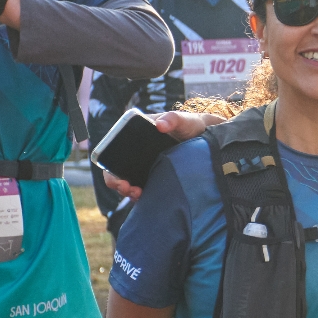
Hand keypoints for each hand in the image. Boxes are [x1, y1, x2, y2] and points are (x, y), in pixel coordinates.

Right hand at [100, 111, 222, 198]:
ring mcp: (144, 167)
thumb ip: (173, 119)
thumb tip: (160, 125)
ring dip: (128, 191)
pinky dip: (142, 196)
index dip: (110, 166)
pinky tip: (146, 198)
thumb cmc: (190, 125)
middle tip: (126, 189)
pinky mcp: (154, 177)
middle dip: (117, 182)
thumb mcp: (183, 120)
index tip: (118, 176)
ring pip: (128, 182)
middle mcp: (134, 153)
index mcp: (133, 136)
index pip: (113, 152)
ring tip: (137, 194)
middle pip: (117, 170)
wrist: (207, 138)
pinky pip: (144, 188)